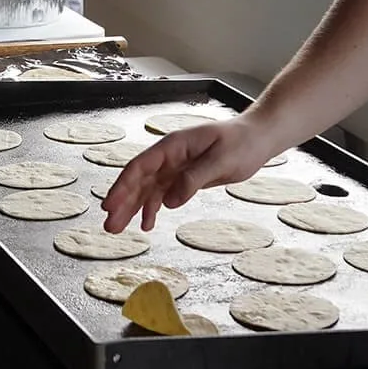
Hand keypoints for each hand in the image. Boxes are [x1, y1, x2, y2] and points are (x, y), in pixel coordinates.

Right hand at [101, 115, 286, 232]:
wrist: (257, 139)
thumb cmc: (241, 143)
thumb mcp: (221, 160)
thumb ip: (193, 179)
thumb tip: (169, 202)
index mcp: (174, 146)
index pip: (140, 167)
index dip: (122, 186)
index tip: (109, 205)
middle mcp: (169, 156)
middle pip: (139, 180)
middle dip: (122, 202)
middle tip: (109, 226)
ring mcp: (175, 167)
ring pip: (147, 189)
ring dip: (132, 208)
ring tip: (118, 229)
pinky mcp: (184, 177)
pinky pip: (162, 194)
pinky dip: (152, 208)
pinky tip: (146, 224)